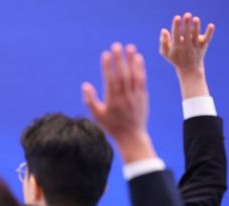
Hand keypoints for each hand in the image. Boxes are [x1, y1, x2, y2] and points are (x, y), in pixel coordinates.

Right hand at [82, 43, 154, 162]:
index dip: (108, 67)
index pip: (110, 80)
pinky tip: (138, 58)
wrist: (131, 136)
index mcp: (112, 101)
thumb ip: (90, 100)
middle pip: (122, 75)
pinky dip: (140, 69)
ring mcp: (135, 96)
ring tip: (129, 47)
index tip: (105, 54)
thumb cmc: (111, 126)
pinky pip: (142, 80)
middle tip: (116, 45)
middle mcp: (124, 97)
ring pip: (133, 75)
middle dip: (119, 59)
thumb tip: (85, 85)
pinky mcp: (143, 96)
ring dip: (131, 60)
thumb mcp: (97, 116)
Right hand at [160, 12, 213, 75]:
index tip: (177, 17)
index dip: (176, 26)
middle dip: (187, 24)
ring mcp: (195, 46)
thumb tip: (164, 30)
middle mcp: (186, 46)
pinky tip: (211, 25)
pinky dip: (209, 33)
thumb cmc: (176, 59)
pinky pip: (207, 38)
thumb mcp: (166, 53)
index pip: (176, 35)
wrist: (189, 70)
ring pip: (196, 35)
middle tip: (187, 15)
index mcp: (176, 47)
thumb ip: (163, 42)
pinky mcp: (203, 45)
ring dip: (196, 27)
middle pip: (186, 34)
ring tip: (196, 19)